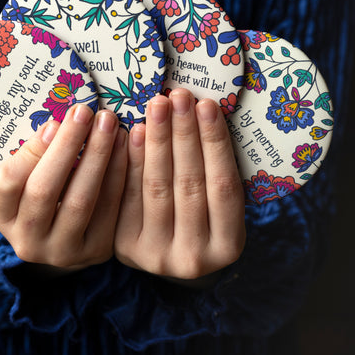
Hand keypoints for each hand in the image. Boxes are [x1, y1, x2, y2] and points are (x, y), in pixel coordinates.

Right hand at [0, 105, 127, 272]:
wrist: (73, 236)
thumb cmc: (49, 193)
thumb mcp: (31, 176)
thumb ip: (37, 155)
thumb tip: (58, 125)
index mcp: (3, 217)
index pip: (5, 184)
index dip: (30, 152)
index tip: (54, 122)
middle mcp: (27, 242)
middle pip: (44, 191)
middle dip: (67, 146)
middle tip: (86, 112)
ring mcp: (61, 252)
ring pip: (79, 201)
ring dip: (97, 156)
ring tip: (109, 124)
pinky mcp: (95, 252)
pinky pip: (109, 210)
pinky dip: (118, 174)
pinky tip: (125, 147)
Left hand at [114, 88, 244, 279]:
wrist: (167, 251)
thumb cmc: (200, 217)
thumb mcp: (218, 204)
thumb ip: (214, 172)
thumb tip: (202, 111)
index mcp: (228, 246)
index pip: (224, 186)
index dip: (215, 143)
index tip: (207, 104)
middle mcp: (195, 258)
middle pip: (189, 184)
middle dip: (184, 134)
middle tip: (178, 96)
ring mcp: (158, 257)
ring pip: (157, 187)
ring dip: (158, 141)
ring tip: (158, 105)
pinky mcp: (126, 248)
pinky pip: (127, 196)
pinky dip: (131, 161)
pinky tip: (134, 131)